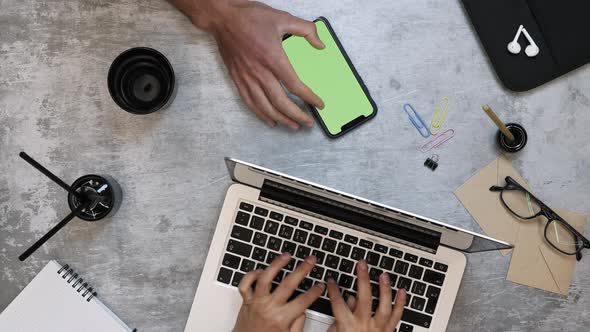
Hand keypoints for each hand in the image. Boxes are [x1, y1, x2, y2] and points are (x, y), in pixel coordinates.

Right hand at [170, 0, 324, 128]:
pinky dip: (261, 114)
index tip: (319, 104)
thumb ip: (306, 30)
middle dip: (297, 115)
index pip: (294, 85)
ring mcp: (247, 78)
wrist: (222, 19)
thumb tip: (321, 45)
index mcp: (273, 58)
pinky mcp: (237, 80)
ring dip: (281, 119)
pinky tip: (270, 120)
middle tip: (308, 122)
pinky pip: (250, 103)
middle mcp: (260, 72)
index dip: (309, 97)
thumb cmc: (250, 17)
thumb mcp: (283, 18)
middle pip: (281, 102)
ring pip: (265, 107)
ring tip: (293, 125)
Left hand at [233, 253, 324, 331]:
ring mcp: (256, 303)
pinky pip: (245, 284)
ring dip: (277, 265)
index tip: (321, 285)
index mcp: (281, 319)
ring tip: (287, 256)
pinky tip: (261, 270)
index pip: (303, 301)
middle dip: (302, 269)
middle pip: (288, 284)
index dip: (315, 292)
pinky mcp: (246, 301)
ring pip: (265, 278)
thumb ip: (297, 325)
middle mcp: (268, 308)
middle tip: (311, 260)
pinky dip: (251, 275)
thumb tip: (303, 310)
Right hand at [326, 260, 406, 331]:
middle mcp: (364, 325)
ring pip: (383, 305)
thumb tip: (348, 300)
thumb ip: (339, 320)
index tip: (332, 280)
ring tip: (383, 274)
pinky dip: (401, 303)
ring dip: (384, 288)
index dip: (333, 289)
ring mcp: (378, 329)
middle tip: (362, 264)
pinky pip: (397, 316)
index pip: (338, 302)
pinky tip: (402, 291)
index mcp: (347, 326)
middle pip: (364, 297)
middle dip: (362, 278)